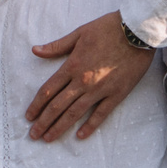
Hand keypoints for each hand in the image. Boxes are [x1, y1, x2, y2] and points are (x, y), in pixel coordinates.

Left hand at [26, 11, 152, 141]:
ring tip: (49, 138)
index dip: (36, 105)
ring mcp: (100, 90)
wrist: (137, 32)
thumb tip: (35, 50)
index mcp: (72, 66)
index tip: (29, 116)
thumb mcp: (79, 33)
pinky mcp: (116, 94)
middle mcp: (83, 81)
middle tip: (34, 135)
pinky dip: (90, 126)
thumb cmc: (108, 29)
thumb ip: (56, 46)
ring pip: (75, 113)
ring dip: (60, 127)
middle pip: (58, 106)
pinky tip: (80, 136)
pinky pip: (101, 114)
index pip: (48, 90)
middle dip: (43, 122)